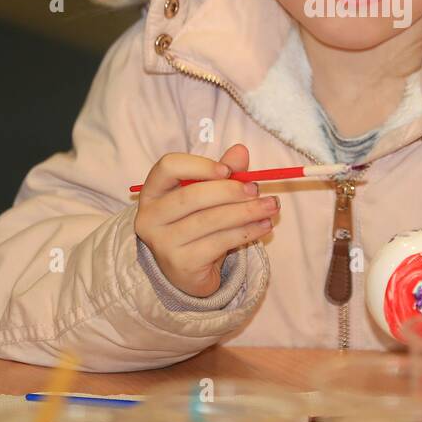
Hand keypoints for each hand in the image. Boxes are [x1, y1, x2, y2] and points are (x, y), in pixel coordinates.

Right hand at [133, 144, 278, 297]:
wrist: (189, 270)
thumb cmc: (196, 224)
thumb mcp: (208, 195)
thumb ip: (223, 172)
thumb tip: (241, 150)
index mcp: (153, 191)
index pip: (168, 166)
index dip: (199, 165)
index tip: (227, 171)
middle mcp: (150, 217)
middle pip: (191, 196)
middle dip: (230, 191)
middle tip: (257, 190)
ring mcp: (163, 243)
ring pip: (209, 221)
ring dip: (246, 212)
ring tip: (271, 207)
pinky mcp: (182, 264)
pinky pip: (219, 243)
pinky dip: (246, 232)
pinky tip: (264, 226)